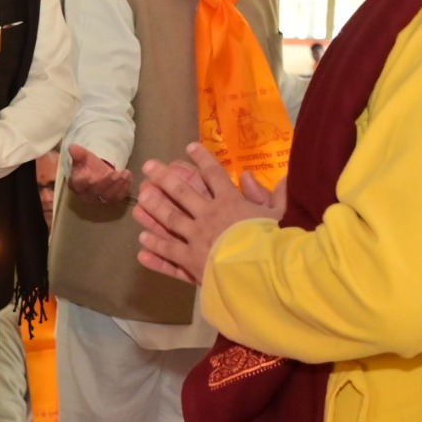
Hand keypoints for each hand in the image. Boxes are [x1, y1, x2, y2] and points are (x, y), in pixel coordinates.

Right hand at [64, 144, 132, 205]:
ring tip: (126, 174)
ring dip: (118, 185)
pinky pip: (118, 198)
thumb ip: (79, 154)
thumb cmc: (89, 166)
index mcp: (77, 184)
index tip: (92, 176)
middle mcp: (86, 195)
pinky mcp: (110, 201)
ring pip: (108, 196)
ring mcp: (99, 200)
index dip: (86, 181)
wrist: (98, 172)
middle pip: (97, 191)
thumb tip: (72, 148)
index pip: (80, 184)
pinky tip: (128, 178)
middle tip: (117, 173)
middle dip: (108, 182)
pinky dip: (125, 189)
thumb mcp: (84, 157)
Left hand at [131, 145, 275, 285]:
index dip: (202, 160)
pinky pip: (169, 253)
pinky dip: (155, 249)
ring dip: (153, 209)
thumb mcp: (281, 216)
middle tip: (148, 166)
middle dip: (165, 177)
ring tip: (140, 199)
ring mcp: (195, 239)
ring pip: (169, 220)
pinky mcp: (190, 262)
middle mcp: (208, 217)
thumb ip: (274, 195)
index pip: (214, 176)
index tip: (189, 147)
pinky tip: (142, 243)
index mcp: (230, 203)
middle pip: (182, 193)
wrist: (262, 274)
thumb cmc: (274, 244)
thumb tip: (264, 175)